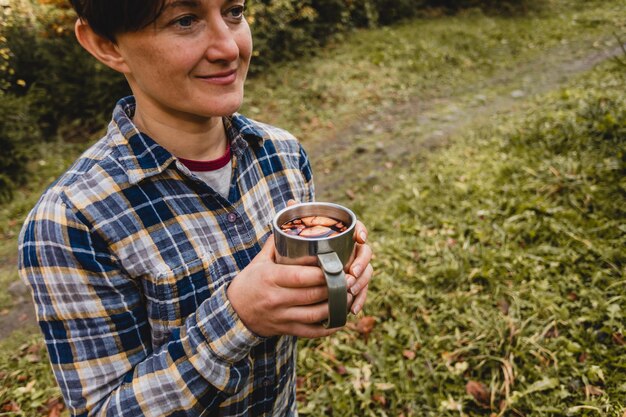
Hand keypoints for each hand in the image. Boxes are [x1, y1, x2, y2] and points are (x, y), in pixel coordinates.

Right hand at [227, 235, 353, 337]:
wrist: (235, 312)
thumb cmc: (250, 281)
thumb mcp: (259, 261)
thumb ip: (276, 243)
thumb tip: (291, 221)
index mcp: (270, 278)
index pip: (300, 276)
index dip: (321, 273)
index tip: (337, 266)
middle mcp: (276, 298)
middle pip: (311, 294)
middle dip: (333, 287)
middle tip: (349, 279)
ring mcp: (282, 316)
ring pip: (315, 314)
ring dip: (335, 307)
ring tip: (348, 296)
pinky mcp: (286, 329)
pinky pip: (311, 331)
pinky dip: (328, 327)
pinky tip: (340, 319)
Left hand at [285, 199, 373, 315]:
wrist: (302, 270)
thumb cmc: (303, 247)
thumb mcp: (300, 234)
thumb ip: (299, 216)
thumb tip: (292, 200)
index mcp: (343, 235)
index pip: (358, 228)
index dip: (361, 231)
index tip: (359, 238)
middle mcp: (353, 250)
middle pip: (365, 253)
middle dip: (362, 264)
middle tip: (351, 273)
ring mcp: (356, 268)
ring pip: (366, 274)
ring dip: (361, 283)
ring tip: (349, 290)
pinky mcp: (354, 284)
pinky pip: (361, 292)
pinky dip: (359, 300)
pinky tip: (352, 309)